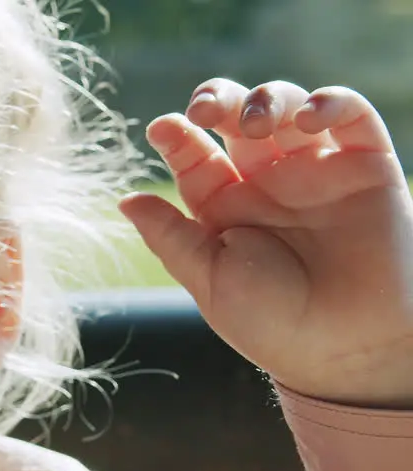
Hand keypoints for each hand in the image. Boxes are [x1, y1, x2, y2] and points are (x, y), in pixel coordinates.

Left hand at [120, 80, 412, 407]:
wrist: (346, 349)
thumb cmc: (273, 323)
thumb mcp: (209, 278)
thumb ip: (170, 236)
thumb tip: (125, 199)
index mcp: (224, 210)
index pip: (194, 157)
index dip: (176, 136)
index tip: (160, 129)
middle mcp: (267, 185)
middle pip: (236, 120)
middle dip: (217, 100)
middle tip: (205, 110)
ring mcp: (316, 173)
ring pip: (287, 109)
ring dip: (267, 99)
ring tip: (255, 124)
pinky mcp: (368, 167)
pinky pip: (352, 116)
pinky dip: (330, 102)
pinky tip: (308, 118)